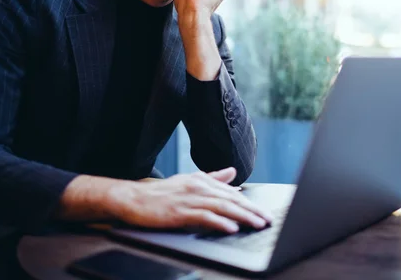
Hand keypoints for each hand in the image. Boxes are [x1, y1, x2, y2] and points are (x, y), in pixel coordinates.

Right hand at [106, 167, 271, 232]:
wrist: (132, 198)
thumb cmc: (160, 193)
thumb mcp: (189, 181)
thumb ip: (212, 178)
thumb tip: (232, 173)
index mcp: (202, 180)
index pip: (232, 194)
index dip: (250, 204)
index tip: (264, 212)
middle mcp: (198, 187)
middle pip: (231, 200)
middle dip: (252, 210)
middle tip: (268, 219)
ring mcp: (189, 199)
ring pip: (222, 207)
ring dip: (242, 216)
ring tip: (257, 224)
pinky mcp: (179, 212)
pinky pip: (204, 217)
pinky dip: (219, 222)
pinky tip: (231, 227)